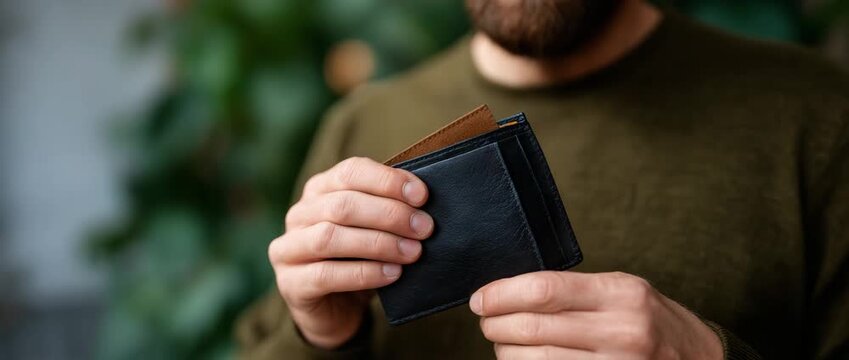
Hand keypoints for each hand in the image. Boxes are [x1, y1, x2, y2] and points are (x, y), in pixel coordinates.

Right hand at [269, 157, 432, 348]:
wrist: (336, 309)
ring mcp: (289, 249)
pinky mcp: (292, 283)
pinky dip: (364, 273)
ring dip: (378, 244)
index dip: (387, 181)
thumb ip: (388, 209)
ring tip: (412, 252)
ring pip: (330, 237)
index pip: (350, 172)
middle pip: (342, 205)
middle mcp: (299, 214)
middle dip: (389, 214)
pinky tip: (392, 274)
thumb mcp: (373, 228)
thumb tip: (423, 202)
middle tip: (424, 228)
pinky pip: (326, 274)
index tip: (422, 196)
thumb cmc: (359, 259)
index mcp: (319, 189)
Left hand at [471, 271, 722, 358]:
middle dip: (496, 325)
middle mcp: (620, 331)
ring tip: (503, 342)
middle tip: (486, 321)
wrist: (698, 358)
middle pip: (534, 327)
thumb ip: (574, 290)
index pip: (545, 289)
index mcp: (620, 294)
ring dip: (506, 352)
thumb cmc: (650, 319)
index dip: (502, 294)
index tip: (480, 299)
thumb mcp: (620, 290)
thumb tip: (509, 291)